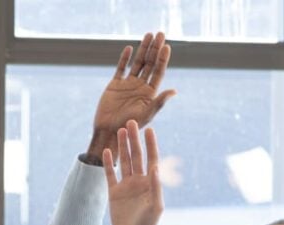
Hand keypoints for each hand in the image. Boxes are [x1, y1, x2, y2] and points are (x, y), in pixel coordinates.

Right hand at [88, 32, 174, 161]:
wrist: (109, 131)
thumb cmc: (129, 126)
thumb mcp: (147, 114)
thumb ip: (159, 101)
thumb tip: (175, 91)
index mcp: (150, 92)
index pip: (158, 71)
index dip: (162, 59)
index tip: (166, 46)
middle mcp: (140, 86)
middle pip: (150, 63)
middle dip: (155, 48)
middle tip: (160, 33)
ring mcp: (127, 84)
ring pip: (137, 63)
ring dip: (143, 49)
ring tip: (148, 34)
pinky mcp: (114, 85)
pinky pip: (121, 69)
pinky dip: (124, 59)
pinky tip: (130, 48)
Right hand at [103, 120, 162, 224]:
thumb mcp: (155, 206)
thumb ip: (156, 187)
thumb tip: (156, 167)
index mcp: (151, 182)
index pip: (151, 158)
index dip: (151, 144)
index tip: (149, 130)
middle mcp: (139, 181)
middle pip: (136, 156)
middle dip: (134, 139)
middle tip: (131, 122)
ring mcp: (126, 186)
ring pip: (124, 161)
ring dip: (122, 146)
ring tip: (120, 131)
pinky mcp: (114, 192)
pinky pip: (110, 175)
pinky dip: (108, 163)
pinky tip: (106, 151)